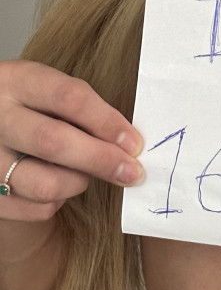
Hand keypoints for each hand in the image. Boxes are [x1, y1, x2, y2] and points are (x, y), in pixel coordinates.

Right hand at [0, 59, 143, 222]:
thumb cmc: (28, 107)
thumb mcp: (44, 90)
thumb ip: (77, 108)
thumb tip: (127, 142)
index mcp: (16, 81)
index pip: (68, 97)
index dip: (106, 122)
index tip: (134, 142)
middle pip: (53, 142)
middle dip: (101, 159)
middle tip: (132, 172)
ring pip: (45, 184)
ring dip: (78, 183)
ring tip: (84, 173)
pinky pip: (35, 208)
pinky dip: (57, 201)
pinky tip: (58, 183)